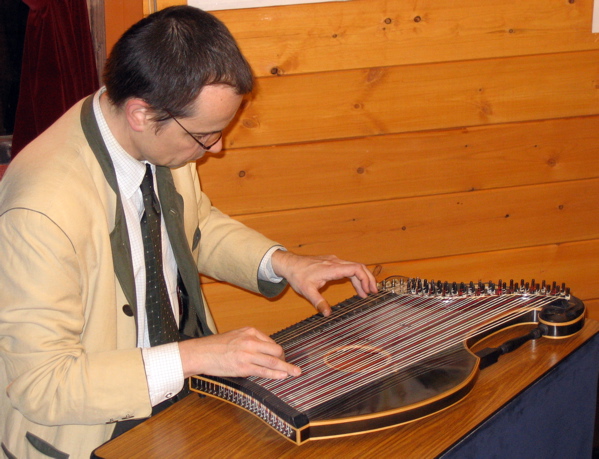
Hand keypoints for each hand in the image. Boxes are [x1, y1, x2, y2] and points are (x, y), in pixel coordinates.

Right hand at [178, 327, 300, 378]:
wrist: (200, 353)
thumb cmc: (216, 346)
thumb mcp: (236, 335)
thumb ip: (250, 340)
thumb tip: (264, 349)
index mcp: (250, 331)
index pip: (271, 342)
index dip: (278, 352)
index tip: (281, 358)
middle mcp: (251, 341)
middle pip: (276, 350)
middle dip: (284, 359)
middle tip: (290, 367)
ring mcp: (247, 354)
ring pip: (273, 361)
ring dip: (287, 368)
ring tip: (296, 372)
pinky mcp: (243, 367)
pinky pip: (263, 371)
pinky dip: (275, 374)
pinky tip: (283, 376)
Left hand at [271, 251, 377, 315]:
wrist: (289, 263)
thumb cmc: (297, 275)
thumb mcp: (307, 291)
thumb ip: (318, 302)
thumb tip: (327, 314)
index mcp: (332, 268)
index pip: (355, 269)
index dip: (365, 278)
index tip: (370, 290)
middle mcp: (335, 262)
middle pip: (359, 267)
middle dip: (368, 279)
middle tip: (373, 292)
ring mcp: (334, 261)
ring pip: (354, 267)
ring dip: (361, 279)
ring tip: (365, 293)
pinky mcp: (331, 262)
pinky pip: (348, 267)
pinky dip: (354, 277)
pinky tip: (355, 286)